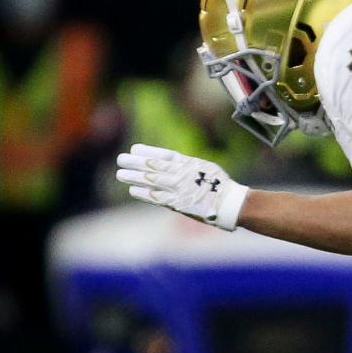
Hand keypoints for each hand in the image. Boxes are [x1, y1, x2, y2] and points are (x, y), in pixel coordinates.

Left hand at [115, 144, 248, 230]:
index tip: (134, 148)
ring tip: (121, 173)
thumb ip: (188, 165)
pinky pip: (157, 197)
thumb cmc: (220, 185)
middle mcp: (181, 174)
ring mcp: (178, 189)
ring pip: (152, 181)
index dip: (148, 151)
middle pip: (154, 166)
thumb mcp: (206, 168)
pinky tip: (133, 190)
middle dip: (136, 162)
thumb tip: (174, 162)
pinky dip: (144, 194)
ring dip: (135, 177)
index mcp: (189, 164)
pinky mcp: (178, 204)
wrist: (230, 204)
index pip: (164, 155)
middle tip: (121, 159)